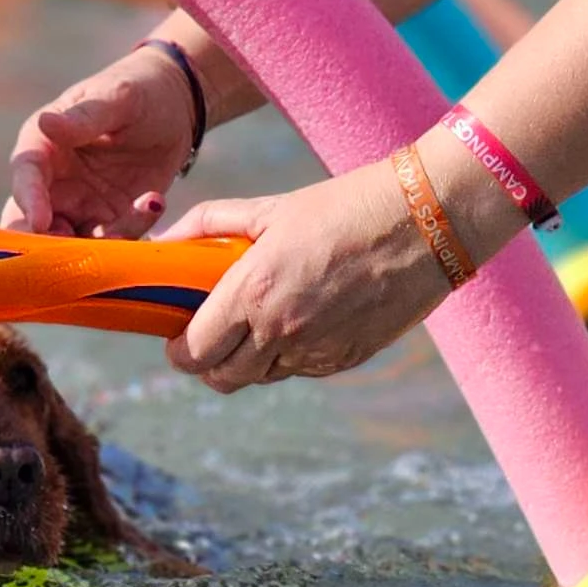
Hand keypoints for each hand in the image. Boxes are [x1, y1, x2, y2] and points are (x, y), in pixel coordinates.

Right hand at [3, 45, 195, 236]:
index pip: (26, 175)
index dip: (29, 199)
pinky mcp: (109, 222)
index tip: (40, 221)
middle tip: (72, 250)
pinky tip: (154, 201)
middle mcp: (54, 182)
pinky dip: (130, 233)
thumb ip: (83, 118)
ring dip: (93, 246)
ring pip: (70, 243)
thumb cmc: (139, 91)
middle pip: (31, 223)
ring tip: (127, 223)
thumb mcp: (118, 98)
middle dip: (44, 243)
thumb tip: (44, 122)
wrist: (176, 109)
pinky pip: (111, 242)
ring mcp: (80, 207)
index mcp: (43, 145)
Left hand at [159, 159, 451, 391]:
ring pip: (262, 378)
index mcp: (252, 292)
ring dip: (251, 359)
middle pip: (221, 379)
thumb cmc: (343, 207)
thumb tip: (164, 242)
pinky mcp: (346, 360)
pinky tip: (305, 316)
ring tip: (262, 318)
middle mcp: (280, 331)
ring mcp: (315, 352)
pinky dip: (291, 355)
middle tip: (213, 335)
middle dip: (208, 363)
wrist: (423, 222)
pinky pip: (302, 370)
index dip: (179, 351)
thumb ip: (209, 225)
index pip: (195, 353)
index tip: (179, 337)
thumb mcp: (270, 209)